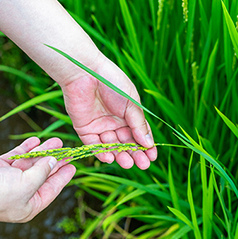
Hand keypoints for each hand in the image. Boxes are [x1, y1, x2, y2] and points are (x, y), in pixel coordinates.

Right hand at [0, 136, 74, 222]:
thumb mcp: (28, 183)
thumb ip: (43, 171)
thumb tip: (53, 161)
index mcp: (28, 206)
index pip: (51, 190)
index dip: (63, 177)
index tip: (74, 165)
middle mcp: (20, 194)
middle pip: (42, 175)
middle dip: (54, 161)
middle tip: (67, 149)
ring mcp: (9, 180)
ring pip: (31, 163)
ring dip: (42, 152)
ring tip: (55, 140)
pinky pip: (17, 157)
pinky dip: (26, 149)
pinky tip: (35, 140)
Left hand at [60, 55, 157, 169]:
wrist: (85, 73)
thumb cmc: (112, 82)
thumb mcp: (130, 103)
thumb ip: (138, 124)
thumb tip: (149, 143)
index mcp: (128, 112)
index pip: (139, 132)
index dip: (146, 145)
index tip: (153, 156)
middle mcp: (115, 120)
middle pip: (126, 142)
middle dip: (135, 153)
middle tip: (143, 165)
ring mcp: (100, 125)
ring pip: (112, 146)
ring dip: (120, 155)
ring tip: (128, 163)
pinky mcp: (85, 129)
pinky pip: (94, 146)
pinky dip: (102, 153)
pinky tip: (110, 158)